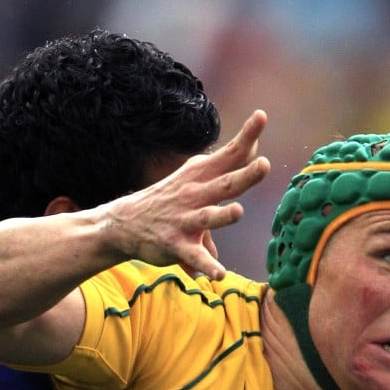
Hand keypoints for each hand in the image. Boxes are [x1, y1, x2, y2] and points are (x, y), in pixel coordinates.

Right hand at [100, 110, 270, 279]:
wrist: (124, 223)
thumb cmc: (168, 199)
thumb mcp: (193, 179)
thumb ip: (226, 170)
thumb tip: (254, 152)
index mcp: (200, 176)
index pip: (228, 155)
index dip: (247, 137)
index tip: (262, 116)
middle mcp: (194, 195)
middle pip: (224, 184)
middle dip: (245, 175)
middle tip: (264, 164)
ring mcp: (184, 220)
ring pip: (208, 217)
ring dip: (223, 215)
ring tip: (237, 211)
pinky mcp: (175, 245)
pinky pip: (194, 256)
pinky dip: (206, 264)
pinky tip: (217, 273)